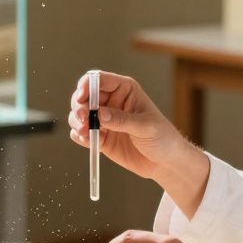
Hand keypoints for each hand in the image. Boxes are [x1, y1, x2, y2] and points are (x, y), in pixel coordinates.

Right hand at [67, 71, 206, 185]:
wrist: (165, 162)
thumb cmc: (163, 137)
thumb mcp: (146, 126)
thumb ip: (122, 120)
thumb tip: (100, 114)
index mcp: (124, 90)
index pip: (99, 80)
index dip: (86, 86)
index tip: (81, 98)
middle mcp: (111, 102)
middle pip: (85, 97)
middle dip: (79, 107)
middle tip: (83, 119)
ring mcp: (104, 120)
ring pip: (80, 115)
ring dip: (76, 122)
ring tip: (84, 132)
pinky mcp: (101, 137)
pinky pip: (81, 134)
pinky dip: (79, 136)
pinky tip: (87, 141)